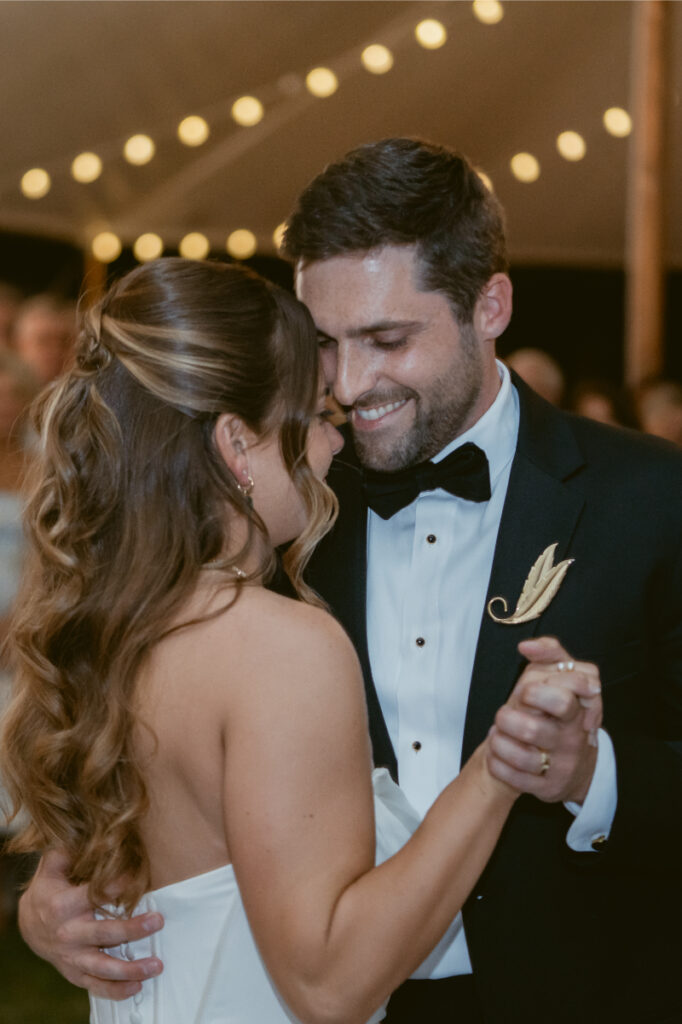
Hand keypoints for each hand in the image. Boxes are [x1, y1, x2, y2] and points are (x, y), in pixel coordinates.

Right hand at [18, 849, 163, 999]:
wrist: (29, 925)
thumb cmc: (48, 890)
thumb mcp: (52, 868)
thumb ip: (68, 850)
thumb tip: (87, 828)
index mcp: (63, 905)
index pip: (95, 894)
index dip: (118, 886)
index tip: (140, 877)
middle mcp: (68, 934)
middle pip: (103, 933)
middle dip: (132, 930)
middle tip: (158, 921)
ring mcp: (72, 957)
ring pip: (102, 967)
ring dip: (130, 969)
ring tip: (155, 966)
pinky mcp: (75, 973)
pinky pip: (95, 986)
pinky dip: (115, 990)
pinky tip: (137, 988)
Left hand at [487, 636, 601, 803]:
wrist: (571, 762)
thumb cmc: (559, 712)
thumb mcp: (561, 677)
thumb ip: (551, 652)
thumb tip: (526, 646)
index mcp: (577, 711)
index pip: (564, 698)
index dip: (537, 692)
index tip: (524, 691)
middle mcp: (572, 739)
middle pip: (534, 729)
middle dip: (509, 719)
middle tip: (504, 714)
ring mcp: (562, 765)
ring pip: (522, 756)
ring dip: (499, 741)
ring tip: (497, 733)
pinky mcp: (548, 787)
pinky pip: (515, 778)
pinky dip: (498, 763)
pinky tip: (496, 753)